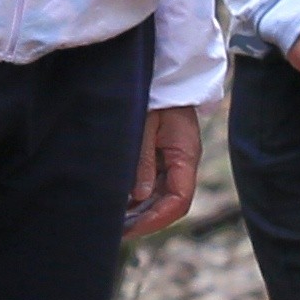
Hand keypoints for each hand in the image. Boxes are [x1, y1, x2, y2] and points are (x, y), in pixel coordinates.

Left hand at [124, 100, 203, 235]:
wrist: (161, 69)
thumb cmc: (152, 92)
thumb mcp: (144, 125)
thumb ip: (143, 160)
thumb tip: (139, 197)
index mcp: (186, 155)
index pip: (179, 200)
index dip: (157, 219)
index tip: (131, 228)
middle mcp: (182, 161)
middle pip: (169, 202)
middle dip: (145, 219)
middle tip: (115, 230)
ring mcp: (172, 158)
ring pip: (159, 194)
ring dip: (140, 208)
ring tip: (113, 219)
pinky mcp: (161, 153)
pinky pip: (152, 181)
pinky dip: (136, 194)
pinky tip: (117, 200)